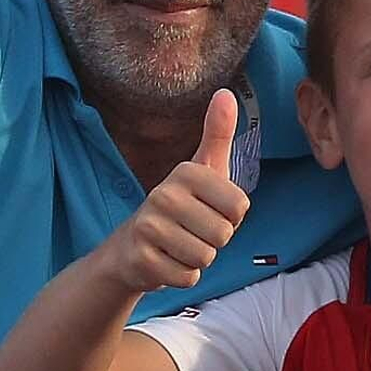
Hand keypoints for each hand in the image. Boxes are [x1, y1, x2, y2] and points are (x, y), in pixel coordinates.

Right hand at [106, 91, 249, 293]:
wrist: (130, 249)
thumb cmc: (180, 207)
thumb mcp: (202, 169)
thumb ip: (217, 134)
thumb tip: (226, 93)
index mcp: (186, 172)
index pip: (240, 207)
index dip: (231, 217)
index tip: (208, 210)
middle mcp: (164, 194)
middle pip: (224, 234)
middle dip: (214, 241)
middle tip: (191, 232)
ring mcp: (149, 227)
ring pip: (206, 257)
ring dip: (198, 259)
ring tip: (178, 246)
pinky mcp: (142, 259)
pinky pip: (188, 277)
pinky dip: (182, 276)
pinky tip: (166, 262)